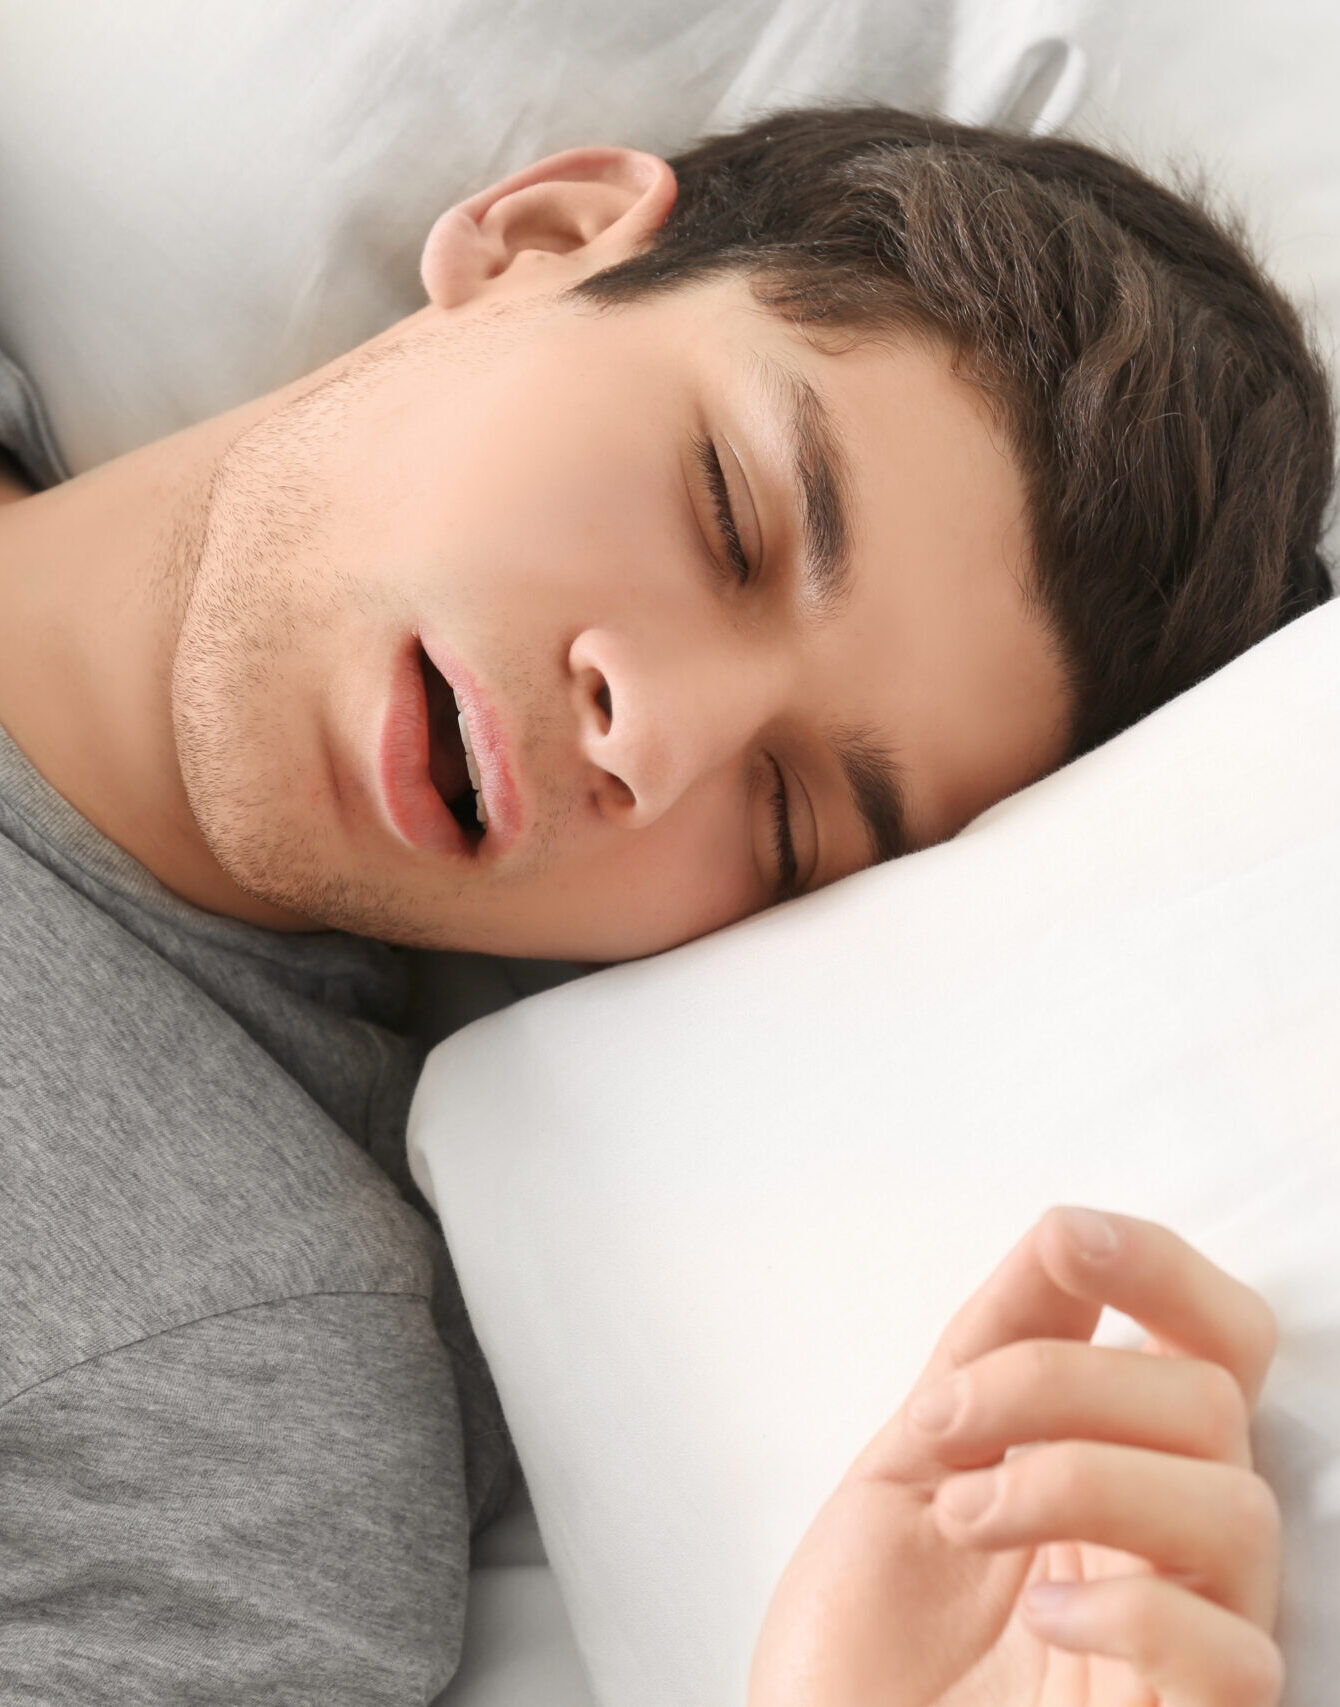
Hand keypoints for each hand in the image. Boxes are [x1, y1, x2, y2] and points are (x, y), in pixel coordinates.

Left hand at [747, 1207, 1282, 1706]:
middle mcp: (1165, 1546)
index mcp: (1113, 1466)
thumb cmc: (858, 1651)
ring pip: (1237, 1508)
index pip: (1210, 1344)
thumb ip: (991, 1353)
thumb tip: (1063, 1235)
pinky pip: (1235, 1657)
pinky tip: (1040, 1623)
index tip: (1068, 1241)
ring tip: (967, 1522)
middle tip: (947, 1425)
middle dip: (1061, 1381)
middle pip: (1212, 1401)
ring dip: (1079, 1481)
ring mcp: (1183, 1643)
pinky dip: (1132, 1614)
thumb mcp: (909, 1466)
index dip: (1159, 1272)